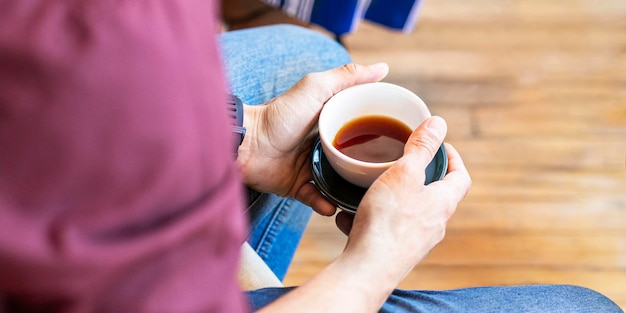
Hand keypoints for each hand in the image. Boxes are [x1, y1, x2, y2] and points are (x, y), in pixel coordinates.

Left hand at [237, 63, 388, 215]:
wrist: (246, 145)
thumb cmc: (279, 114)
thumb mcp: (316, 88)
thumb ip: (347, 77)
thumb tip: (383, 68)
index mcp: (330, 120)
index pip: (362, 126)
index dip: (381, 131)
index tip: (401, 141)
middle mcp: (323, 144)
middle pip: (354, 157)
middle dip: (370, 168)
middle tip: (388, 177)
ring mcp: (310, 166)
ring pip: (339, 182)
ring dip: (350, 190)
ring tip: (365, 197)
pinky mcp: (297, 186)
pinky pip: (317, 198)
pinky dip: (324, 203)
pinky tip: (333, 206)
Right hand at [339, 116, 471, 277]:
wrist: (368, 268)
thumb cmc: (388, 221)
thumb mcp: (403, 174)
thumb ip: (420, 147)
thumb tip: (439, 122)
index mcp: (442, 202)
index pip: (460, 176)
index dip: (452, 157)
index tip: (438, 145)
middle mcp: (434, 224)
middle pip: (433, 194)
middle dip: (415, 176)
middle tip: (399, 162)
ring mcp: (414, 241)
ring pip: (405, 212)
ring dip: (389, 198)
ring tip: (369, 188)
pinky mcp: (394, 252)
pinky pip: (384, 229)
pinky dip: (369, 218)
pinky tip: (348, 215)